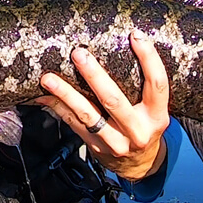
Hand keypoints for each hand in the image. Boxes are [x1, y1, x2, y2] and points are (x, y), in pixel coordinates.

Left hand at [35, 29, 169, 181]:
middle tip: (78, 54)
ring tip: (49, 79)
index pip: (157, 84)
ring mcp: (115, 142)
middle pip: (114, 100)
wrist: (139, 166)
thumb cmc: (144, 127)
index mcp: (157, 116)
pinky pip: (73, 124)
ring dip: (66, 94)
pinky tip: (45, 96)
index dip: (148, 59)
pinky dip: (58, 108)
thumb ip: (143, 87)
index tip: (136, 35)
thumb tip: (128, 43)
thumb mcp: (153, 110)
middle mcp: (137, 130)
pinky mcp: (95, 147)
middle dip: (94, 75)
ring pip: (87, 115)